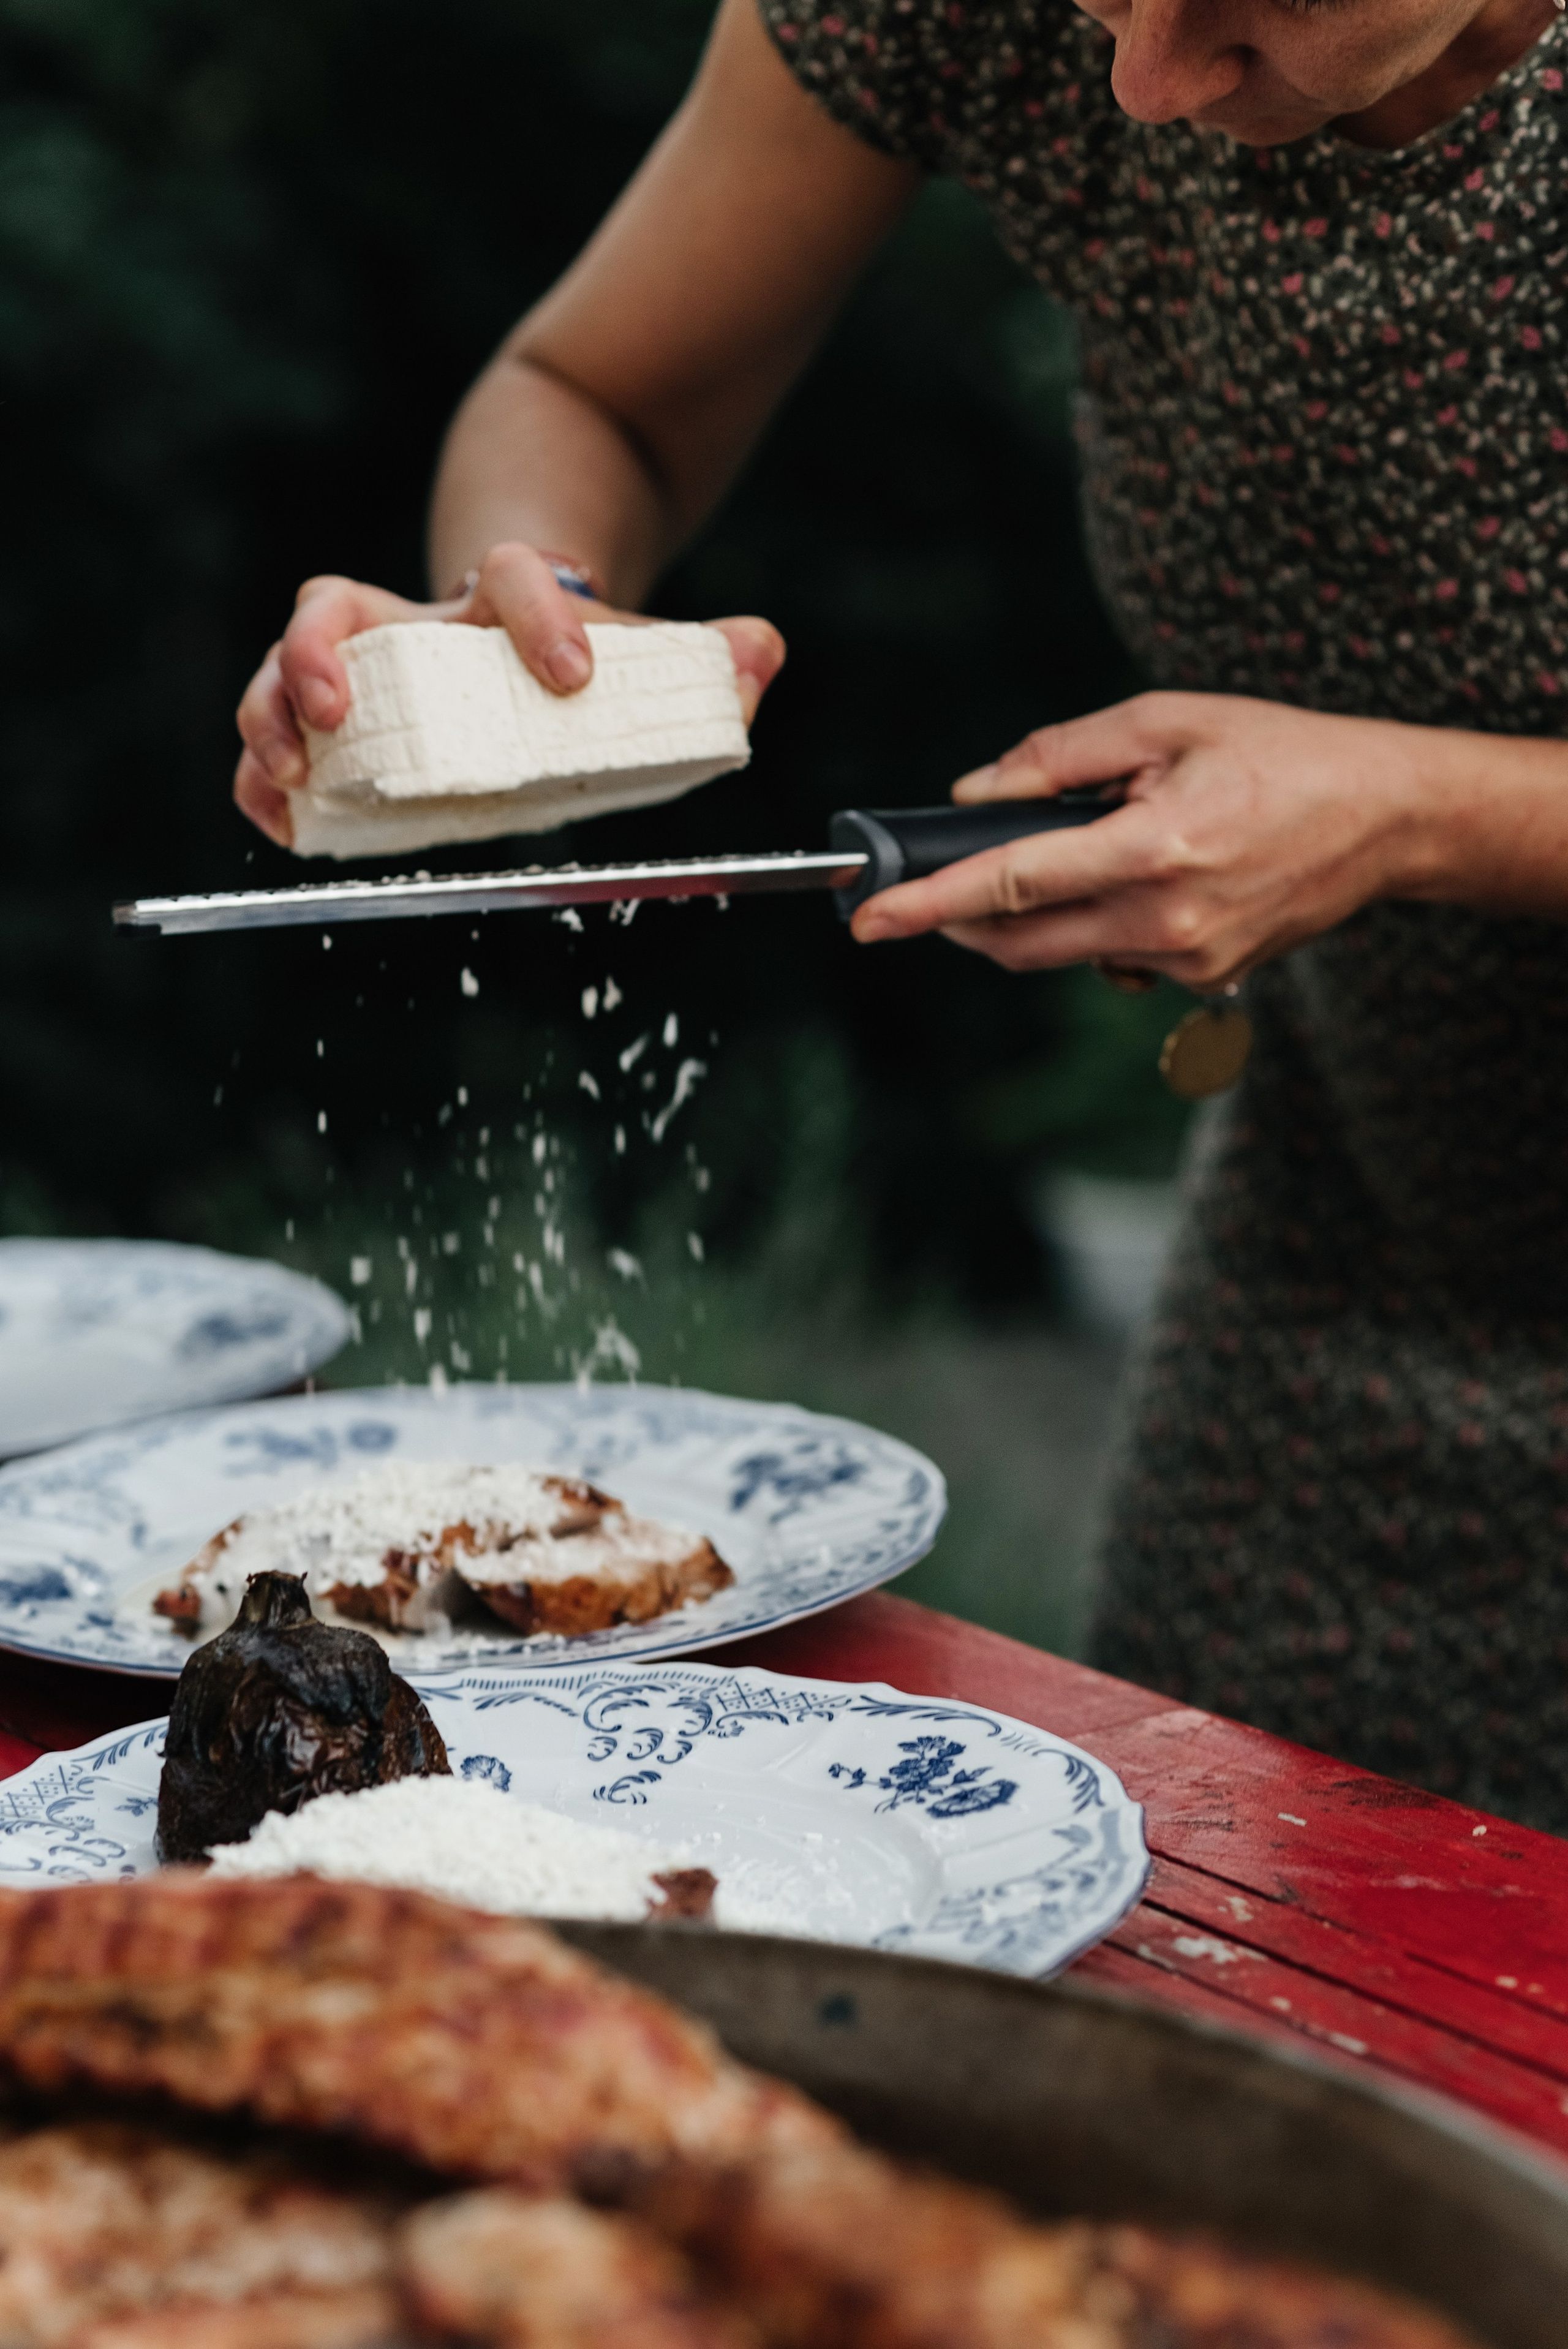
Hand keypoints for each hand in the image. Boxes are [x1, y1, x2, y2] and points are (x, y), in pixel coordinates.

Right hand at [233, 543, 785, 846]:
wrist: (517, 624)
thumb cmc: (577, 650)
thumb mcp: (646, 652)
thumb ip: (705, 657)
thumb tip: (762, 652)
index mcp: (501, 596)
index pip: (512, 576)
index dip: (543, 619)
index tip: (575, 677)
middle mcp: (416, 621)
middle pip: (338, 600)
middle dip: (324, 653)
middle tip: (341, 715)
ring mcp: (362, 662)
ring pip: (286, 660)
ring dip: (274, 713)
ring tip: (293, 775)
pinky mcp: (332, 711)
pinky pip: (275, 730)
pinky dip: (262, 775)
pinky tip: (280, 819)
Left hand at [850, 691, 1433, 987]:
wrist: (1386, 818)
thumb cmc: (1280, 754)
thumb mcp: (1166, 721)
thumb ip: (1060, 758)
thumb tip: (976, 794)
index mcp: (1154, 849)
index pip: (1012, 883)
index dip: (930, 903)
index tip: (870, 918)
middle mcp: (1167, 922)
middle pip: (1020, 942)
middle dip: (958, 921)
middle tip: (919, 893)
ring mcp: (1188, 962)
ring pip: (1063, 954)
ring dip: (1027, 918)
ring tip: (1053, 857)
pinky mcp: (1206, 980)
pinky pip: (1113, 959)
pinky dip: (1091, 924)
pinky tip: (1127, 881)